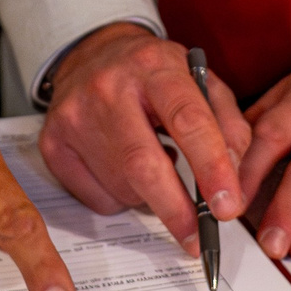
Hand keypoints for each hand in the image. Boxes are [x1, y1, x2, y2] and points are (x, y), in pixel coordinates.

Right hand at [39, 22, 249, 255]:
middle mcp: (108, 88)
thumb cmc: (154, 74)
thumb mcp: (201, 82)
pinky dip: (122, 198)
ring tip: (157, 166)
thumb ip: (228, 126)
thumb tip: (236, 182)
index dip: (211, 167)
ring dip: (151, 197)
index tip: (228, 206)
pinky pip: (97, 198)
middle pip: (143, 164)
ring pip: (122, 186)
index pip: (187, 120)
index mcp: (155, 66)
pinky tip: (124, 168)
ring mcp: (74, 116)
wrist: (91, 52)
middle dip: (176, 209)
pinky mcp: (53, 143)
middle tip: (199, 238)